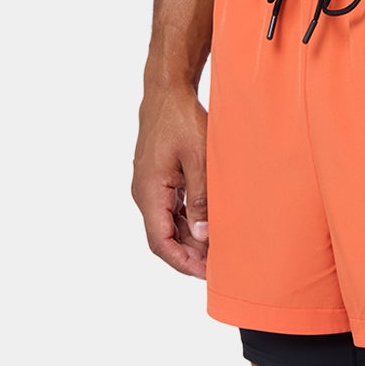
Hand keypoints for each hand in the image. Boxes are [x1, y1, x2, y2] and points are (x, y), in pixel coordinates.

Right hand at [134, 86, 210, 277]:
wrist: (167, 92)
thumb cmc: (183, 120)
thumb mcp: (199, 160)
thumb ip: (201, 200)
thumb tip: (202, 235)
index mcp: (150, 192)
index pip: (160, 243)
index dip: (182, 263)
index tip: (206, 273)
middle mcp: (145, 193)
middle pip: (163, 238)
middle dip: (190, 255)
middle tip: (220, 265)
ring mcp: (150, 187)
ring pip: (167, 225)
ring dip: (189, 240)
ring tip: (217, 249)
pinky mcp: (158, 179)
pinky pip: (170, 210)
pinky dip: (187, 222)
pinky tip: (208, 226)